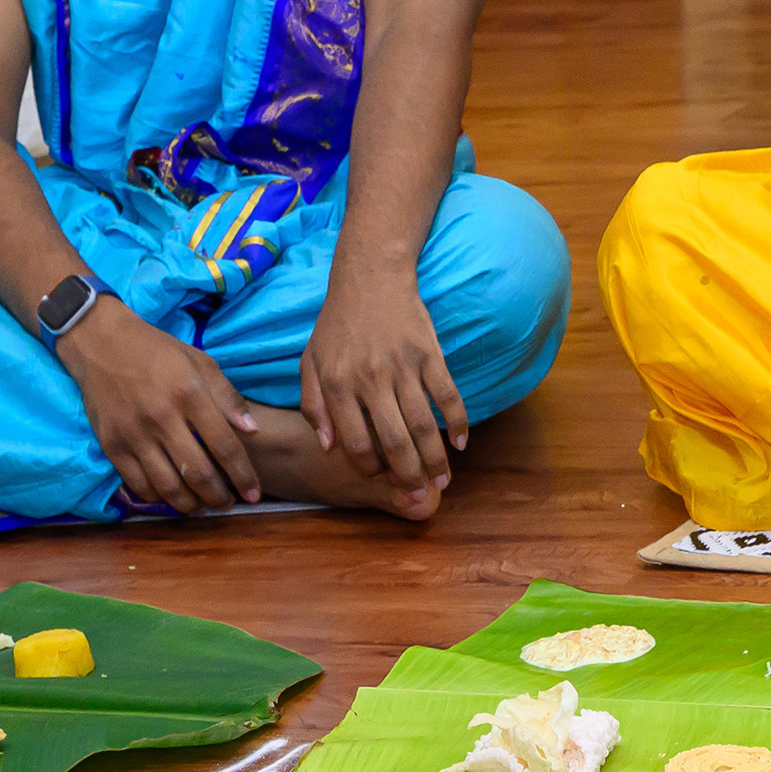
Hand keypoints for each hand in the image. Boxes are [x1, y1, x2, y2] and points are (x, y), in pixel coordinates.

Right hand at [55, 297, 263, 513]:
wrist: (101, 344)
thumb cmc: (158, 352)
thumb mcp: (200, 362)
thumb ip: (227, 397)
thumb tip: (252, 430)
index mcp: (189, 394)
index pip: (224, 445)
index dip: (243, 475)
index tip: (254, 493)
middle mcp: (161, 418)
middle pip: (197, 473)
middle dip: (218, 497)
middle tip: (229, 505)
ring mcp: (133, 434)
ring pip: (167, 486)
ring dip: (190, 504)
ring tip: (203, 506)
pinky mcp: (111, 445)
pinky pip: (137, 484)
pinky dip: (158, 498)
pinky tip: (171, 497)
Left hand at [301, 273, 468, 497]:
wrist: (370, 277)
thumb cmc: (336, 323)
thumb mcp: (309, 362)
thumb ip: (312, 406)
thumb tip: (328, 447)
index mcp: (337, 385)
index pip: (356, 442)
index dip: (370, 468)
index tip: (380, 478)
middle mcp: (370, 379)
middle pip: (394, 441)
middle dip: (407, 475)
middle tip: (417, 494)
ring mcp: (403, 367)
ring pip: (423, 424)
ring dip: (435, 458)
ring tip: (442, 480)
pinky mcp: (429, 354)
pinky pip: (448, 395)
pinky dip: (457, 422)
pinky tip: (460, 444)